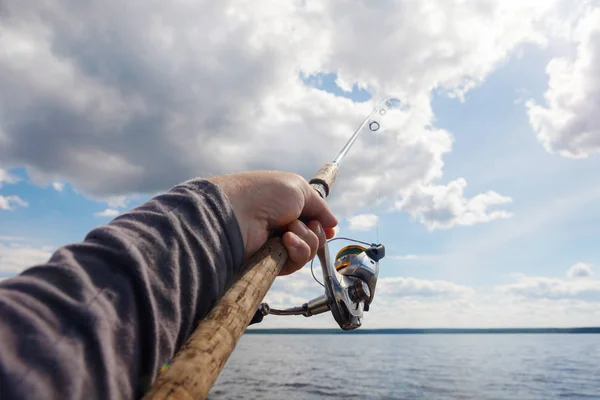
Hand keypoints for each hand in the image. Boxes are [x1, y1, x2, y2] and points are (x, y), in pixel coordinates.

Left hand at [208, 171, 337, 275]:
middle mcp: (282, 224)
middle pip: (315, 236)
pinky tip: (285, 241)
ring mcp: (277, 244)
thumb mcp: (300, 189)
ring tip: (289, 231)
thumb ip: (320, 207)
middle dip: (315, 230)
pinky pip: (297, 262)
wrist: (239, 214)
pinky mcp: (273, 262)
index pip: (312, 219)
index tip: (328, 225)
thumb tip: (333, 223)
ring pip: (309, 250)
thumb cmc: (265, 194)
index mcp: (287, 205)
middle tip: (303, 222)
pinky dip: (298, 250)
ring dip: (306, 239)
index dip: (322, 223)